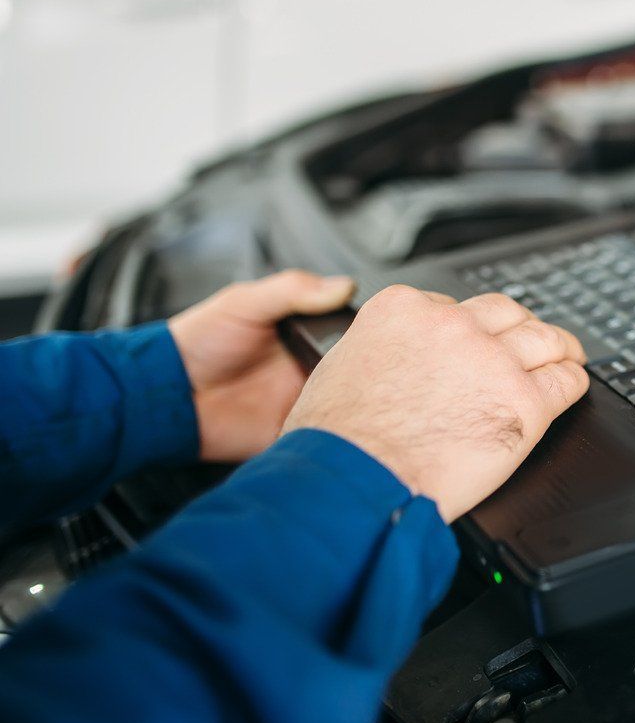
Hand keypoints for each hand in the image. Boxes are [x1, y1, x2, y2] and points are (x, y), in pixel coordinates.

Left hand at [169, 270, 356, 462]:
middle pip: (356, 370)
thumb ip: (292, 290)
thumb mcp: (244, 302)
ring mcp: (301, 402)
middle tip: (371, 369)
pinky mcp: (289, 431)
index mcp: (303, 334)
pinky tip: (336, 423)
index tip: (383, 332)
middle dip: (369, 371)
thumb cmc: (197, 343)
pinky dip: (332, 434)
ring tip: (359, 397)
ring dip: (355, 403)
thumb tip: (344, 286)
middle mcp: (308, 368)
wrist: (163, 395)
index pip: (352, 333)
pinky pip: (321, 436)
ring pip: (346, 404)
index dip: (370, 333)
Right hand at [281, 286, 588, 520]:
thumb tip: (395, 360)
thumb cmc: (336, 441)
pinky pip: (565, 382)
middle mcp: (452, 325)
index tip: (476, 342)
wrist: (352, 480)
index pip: (455, 303)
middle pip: (505, 313)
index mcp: (404, 309)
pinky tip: (572, 384)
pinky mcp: (523, 402)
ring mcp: (492, 360)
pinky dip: (572, 381)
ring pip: (544, 338)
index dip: (469, 328)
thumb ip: (381, 349)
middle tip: (529, 342)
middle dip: (518, 328)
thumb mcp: (342, 366)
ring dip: (558, 347)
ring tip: (566, 355)